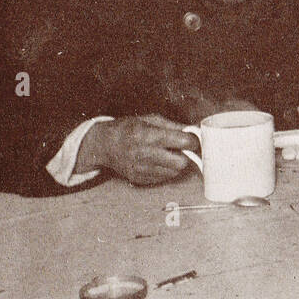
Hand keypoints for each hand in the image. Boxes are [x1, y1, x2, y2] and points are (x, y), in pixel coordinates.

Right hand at [78, 115, 197, 185]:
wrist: (103, 144)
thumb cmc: (127, 128)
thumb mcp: (149, 119)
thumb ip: (174, 126)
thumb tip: (195, 131)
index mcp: (148, 135)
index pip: (183, 142)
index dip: (193, 141)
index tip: (193, 139)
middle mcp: (144, 154)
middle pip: (181, 162)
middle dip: (185, 155)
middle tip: (181, 149)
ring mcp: (141, 169)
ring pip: (174, 172)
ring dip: (176, 164)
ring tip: (166, 154)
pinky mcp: (139, 179)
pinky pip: (163, 178)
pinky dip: (165, 170)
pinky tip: (157, 161)